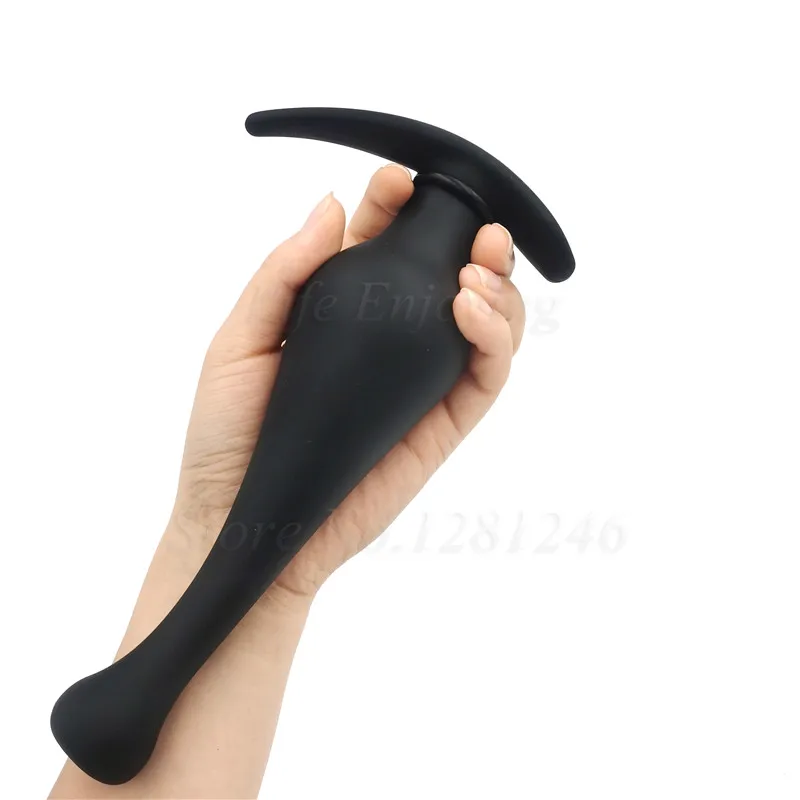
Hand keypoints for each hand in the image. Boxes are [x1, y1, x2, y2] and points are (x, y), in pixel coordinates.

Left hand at [169, 164, 525, 604]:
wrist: (245, 517)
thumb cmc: (228, 433)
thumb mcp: (239, 341)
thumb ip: (284, 274)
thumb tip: (330, 204)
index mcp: (342, 310)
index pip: (383, 242)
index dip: (397, 205)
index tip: (396, 183)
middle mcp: (389, 338)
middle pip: (446, 273)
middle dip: (468, 235)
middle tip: (470, 220)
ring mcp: (420, 380)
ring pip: (485, 320)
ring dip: (498, 283)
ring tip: (478, 265)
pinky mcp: (443, 422)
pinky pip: (487, 374)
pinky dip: (495, 336)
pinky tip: (469, 307)